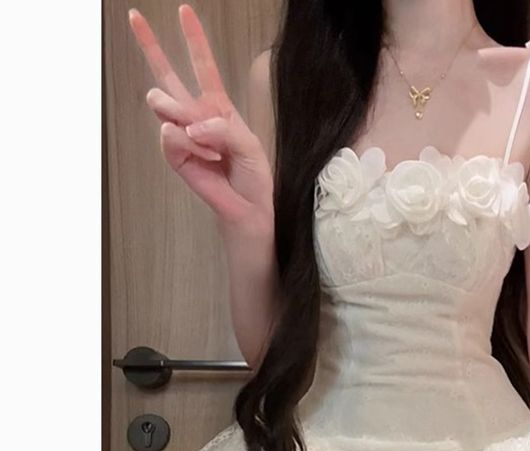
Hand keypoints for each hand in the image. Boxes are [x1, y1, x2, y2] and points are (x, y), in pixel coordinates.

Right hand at [128, 4, 272, 229]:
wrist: (248, 207)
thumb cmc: (252, 176)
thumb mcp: (248, 144)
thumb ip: (222, 127)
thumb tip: (189, 125)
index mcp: (217, 107)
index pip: (202, 67)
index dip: (194, 40)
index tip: (183, 10)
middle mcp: (195, 116)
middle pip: (166, 76)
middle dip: (150, 45)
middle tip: (134, 17)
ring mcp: (182, 134)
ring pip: (164, 104)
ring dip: (187, 120)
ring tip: (210, 146)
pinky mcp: (175, 155)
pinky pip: (171, 136)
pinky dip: (193, 146)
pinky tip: (208, 159)